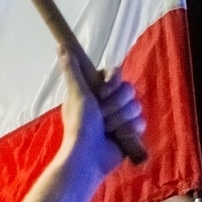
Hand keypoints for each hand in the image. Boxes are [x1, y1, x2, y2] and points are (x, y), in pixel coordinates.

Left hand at [57, 51, 143, 183]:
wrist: (88, 155)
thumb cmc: (79, 125)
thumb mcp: (76, 93)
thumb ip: (72, 69)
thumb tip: (61, 46)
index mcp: (97, 90)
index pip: (116, 74)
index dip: (113, 83)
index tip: (102, 93)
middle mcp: (110, 101)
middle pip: (129, 90)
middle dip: (116, 105)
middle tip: (102, 117)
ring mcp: (121, 117)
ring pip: (136, 107)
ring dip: (121, 119)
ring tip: (108, 129)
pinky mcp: (129, 132)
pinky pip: (141, 122)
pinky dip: (130, 129)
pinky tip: (119, 136)